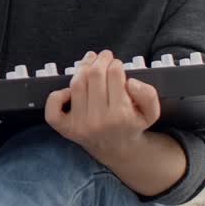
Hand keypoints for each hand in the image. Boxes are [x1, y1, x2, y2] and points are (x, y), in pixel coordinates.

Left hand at [43, 50, 161, 160]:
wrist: (118, 149)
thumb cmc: (132, 124)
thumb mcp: (151, 112)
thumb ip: (149, 95)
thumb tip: (130, 82)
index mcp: (121, 115)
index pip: (115, 75)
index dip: (116, 64)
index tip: (117, 64)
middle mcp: (99, 121)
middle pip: (94, 76)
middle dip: (100, 60)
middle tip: (104, 56)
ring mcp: (80, 125)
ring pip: (76, 85)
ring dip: (82, 68)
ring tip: (90, 61)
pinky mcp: (66, 129)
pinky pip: (53, 110)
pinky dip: (57, 95)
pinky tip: (69, 89)